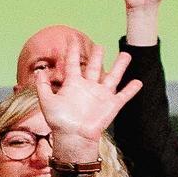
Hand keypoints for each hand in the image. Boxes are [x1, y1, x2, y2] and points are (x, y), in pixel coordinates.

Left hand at [33, 34, 143, 168]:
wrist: (73, 137)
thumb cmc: (59, 122)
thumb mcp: (47, 101)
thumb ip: (43, 86)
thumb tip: (39, 70)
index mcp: (72, 84)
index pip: (73, 63)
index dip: (73, 52)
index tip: (72, 39)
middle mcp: (88, 87)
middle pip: (94, 67)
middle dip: (97, 56)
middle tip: (100, 46)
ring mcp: (101, 96)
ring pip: (113, 76)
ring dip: (120, 66)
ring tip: (126, 55)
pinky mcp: (111, 105)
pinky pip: (123, 95)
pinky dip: (131, 89)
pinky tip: (138, 81)